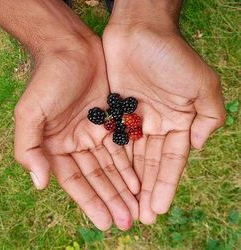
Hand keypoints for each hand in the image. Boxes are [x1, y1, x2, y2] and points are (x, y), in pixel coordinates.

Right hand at [14, 32, 138, 229]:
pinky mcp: (114, 120)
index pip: (77, 182)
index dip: (91, 202)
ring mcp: (98, 133)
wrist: (71, 49)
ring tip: (138, 208)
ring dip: (125, 187)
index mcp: (58, 147)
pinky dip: (132, 165)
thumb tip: (41, 183)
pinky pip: (125, 147)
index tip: (106, 222)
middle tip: (128, 220)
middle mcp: (79, 144)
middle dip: (112, 199)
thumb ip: (29, 148)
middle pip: (99, 178)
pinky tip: (141, 181)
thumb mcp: (30, 114)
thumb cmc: (48, 80)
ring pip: (114, 166)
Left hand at [103, 1, 225, 223]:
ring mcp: (134, 119)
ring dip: (128, 182)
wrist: (139, 32)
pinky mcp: (115, 112)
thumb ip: (209, 116)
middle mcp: (156, 124)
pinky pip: (113, 141)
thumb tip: (197, 145)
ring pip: (131, 158)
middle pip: (149, 164)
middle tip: (140, 217)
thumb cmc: (170, 55)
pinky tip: (109, 181)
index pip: (171, 161)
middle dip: (146, 190)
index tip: (157, 208)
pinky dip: (113, 161)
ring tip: (124, 206)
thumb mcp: (201, 84)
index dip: (165, 185)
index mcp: (178, 121)